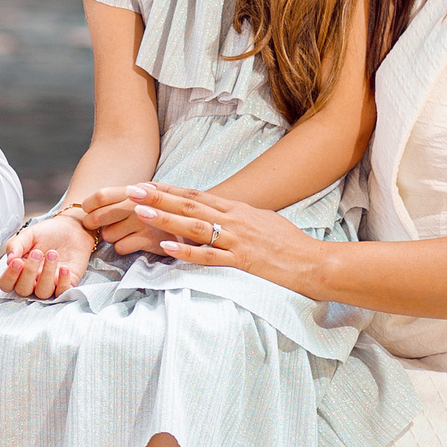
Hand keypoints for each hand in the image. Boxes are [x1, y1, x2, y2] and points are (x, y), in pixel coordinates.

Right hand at [0, 215, 92, 299]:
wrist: (72, 228)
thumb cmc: (48, 233)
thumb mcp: (29, 235)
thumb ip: (16, 245)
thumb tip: (9, 260)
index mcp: (20, 269)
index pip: (6, 283)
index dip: (9, 276)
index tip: (17, 261)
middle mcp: (33, 280)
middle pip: (23, 290)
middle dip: (29, 272)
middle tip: (37, 253)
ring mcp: (50, 284)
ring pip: (42, 292)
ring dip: (47, 274)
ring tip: (53, 254)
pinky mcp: (66, 284)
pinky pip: (62, 293)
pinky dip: (63, 282)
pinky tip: (64, 268)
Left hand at [70, 184, 161, 257]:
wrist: (186, 222)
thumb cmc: (155, 209)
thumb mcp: (140, 195)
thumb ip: (117, 197)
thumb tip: (85, 205)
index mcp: (132, 191)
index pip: (101, 195)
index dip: (88, 204)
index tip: (86, 210)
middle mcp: (136, 205)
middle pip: (99, 217)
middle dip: (92, 223)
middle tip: (93, 225)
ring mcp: (143, 222)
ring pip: (108, 235)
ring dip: (112, 237)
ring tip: (125, 232)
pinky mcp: (149, 239)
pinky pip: (120, 247)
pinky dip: (123, 247)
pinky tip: (133, 241)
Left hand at [125, 183, 317, 292]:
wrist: (312, 261)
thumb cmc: (289, 243)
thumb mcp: (263, 220)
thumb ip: (240, 216)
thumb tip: (223, 212)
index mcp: (238, 209)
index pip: (197, 196)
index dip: (170, 189)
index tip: (147, 184)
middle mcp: (234, 220)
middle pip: (190, 205)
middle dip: (160, 196)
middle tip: (134, 190)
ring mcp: (237, 240)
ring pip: (195, 226)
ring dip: (166, 218)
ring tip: (141, 211)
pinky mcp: (241, 261)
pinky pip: (209, 256)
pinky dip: (187, 251)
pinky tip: (167, 248)